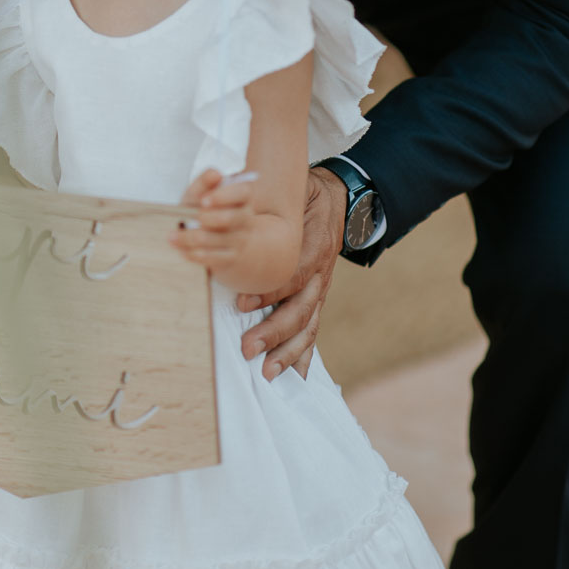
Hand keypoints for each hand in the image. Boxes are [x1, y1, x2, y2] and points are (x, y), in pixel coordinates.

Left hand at [169, 168, 256, 271]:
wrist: (213, 235)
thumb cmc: (204, 207)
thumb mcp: (200, 192)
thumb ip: (204, 181)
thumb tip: (215, 173)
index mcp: (242, 197)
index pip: (243, 192)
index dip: (224, 196)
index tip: (204, 200)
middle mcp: (245, 218)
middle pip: (231, 218)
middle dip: (208, 218)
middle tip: (190, 218)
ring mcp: (240, 239)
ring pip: (218, 240)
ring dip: (191, 238)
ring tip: (172, 236)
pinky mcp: (231, 257)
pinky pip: (214, 258)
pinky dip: (195, 253)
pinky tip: (181, 249)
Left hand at [236, 167, 344, 380]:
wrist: (339, 200)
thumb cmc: (305, 196)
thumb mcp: (294, 189)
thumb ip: (269, 198)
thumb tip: (228, 194)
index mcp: (314, 244)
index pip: (294, 273)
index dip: (270, 291)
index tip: (242, 303)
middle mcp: (320, 272)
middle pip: (300, 308)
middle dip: (273, 331)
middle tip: (246, 347)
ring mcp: (321, 289)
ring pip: (307, 326)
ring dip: (287, 351)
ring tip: (266, 372)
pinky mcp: (318, 299)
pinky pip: (313, 331)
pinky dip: (304, 357)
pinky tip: (294, 380)